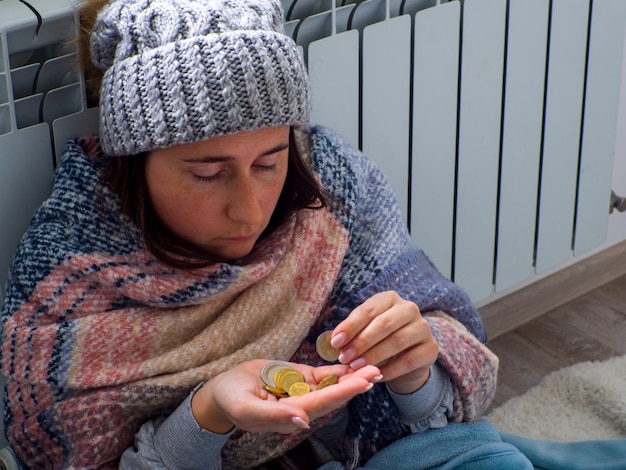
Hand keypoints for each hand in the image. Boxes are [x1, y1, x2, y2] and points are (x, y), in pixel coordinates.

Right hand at [191, 359, 380, 433]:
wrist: (223, 389)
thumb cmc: (232, 400)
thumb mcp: (247, 409)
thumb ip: (275, 417)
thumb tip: (303, 421)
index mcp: (292, 415)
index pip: (322, 403)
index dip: (343, 393)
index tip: (362, 383)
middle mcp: (302, 405)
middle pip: (334, 394)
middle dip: (355, 383)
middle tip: (377, 371)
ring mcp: (302, 391)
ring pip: (332, 384)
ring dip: (352, 376)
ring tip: (373, 364)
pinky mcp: (299, 378)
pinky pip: (322, 375)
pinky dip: (339, 369)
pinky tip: (354, 362)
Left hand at [329, 291, 438, 394]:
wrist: (408, 357)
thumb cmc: (380, 339)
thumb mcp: (365, 331)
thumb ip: (352, 332)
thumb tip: (333, 340)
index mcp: (389, 298)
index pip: (368, 310)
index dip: (350, 326)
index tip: (335, 342)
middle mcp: (409, 308)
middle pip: (383, 324)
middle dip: (361, 342)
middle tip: (344, 358)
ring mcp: (423, 327)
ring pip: (397, 341)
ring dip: (373, 356)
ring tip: (356, 367)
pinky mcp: (431, 348)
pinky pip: (408, 360)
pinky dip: (390, 370)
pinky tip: (375, 375)